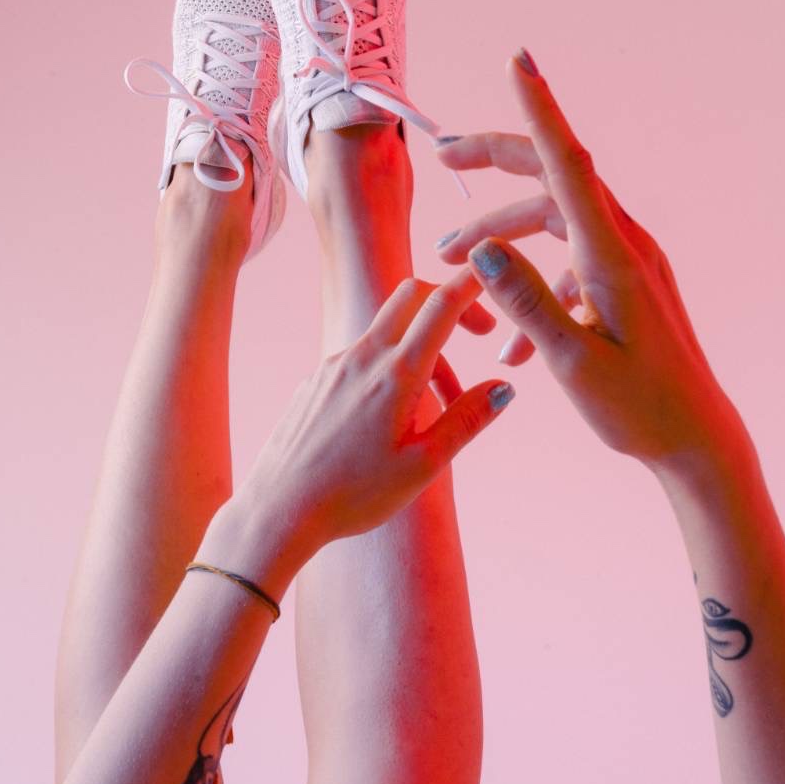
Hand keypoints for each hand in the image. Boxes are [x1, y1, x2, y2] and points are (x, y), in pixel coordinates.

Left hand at [211, 272, 512, 595]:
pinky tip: (390, 418)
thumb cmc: (353, 495)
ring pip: (387, 331)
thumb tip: (504, 388)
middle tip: (477, 333)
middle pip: (410, 295)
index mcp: (396, 375)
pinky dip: (389, 368)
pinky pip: (361, 357)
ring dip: (421, 348)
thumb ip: (466, 421)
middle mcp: (362, 357)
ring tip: (436, 406)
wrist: (280, 508)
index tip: (495, 276)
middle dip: (447, 299)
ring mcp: (334, 365)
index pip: (441, 305)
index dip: (472, 283)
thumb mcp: (423, 465)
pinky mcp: (316, 380)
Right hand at [433, 54, 744, 470]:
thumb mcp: (573, 364)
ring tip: (450, 266)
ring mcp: (629, 264)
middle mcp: (624, 246)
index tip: (519, 60)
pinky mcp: (628, 286)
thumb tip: (481, 253)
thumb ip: (527, 305)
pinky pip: (572, 267)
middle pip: (555, 179)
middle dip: (497, 162)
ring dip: (503, 237)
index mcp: (612, 257)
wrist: (696, 440)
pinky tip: (512, 347)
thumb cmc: (640, 409)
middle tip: (442, 155)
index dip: (540, 110)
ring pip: (555, 224)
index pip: (569, 165)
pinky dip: (535, 289)